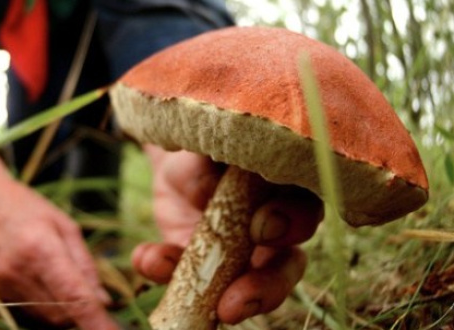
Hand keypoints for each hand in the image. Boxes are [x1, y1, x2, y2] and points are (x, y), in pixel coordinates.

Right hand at [0, 153, 117, 329]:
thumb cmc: (31, 208)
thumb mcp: (66, 227)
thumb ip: (85, 265)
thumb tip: (103, 301)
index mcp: (41, 248)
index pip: (73, 296)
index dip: (95, 320)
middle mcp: (20, 271)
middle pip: (62, 314)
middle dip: (83, 314)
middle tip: (96, 299)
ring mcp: (5, 285)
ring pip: (47, 318)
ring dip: (66, 313)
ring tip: (70, 286)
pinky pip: (32, 312)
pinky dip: (49, 307)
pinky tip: (50, 285)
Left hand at [132, 146, 323, 324]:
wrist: (179, 160)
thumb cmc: (209, 146)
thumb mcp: (206, 145)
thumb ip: (213, 165)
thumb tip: (207, 194)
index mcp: (289, 191)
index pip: (305, 211)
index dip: (291, 224)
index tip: (263, 229)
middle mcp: (276, 233)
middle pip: (287, 267)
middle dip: (266, 287)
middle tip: (237, 301)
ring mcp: (243, 258)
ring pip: (249, 287)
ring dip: (227, 301)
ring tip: (206, 308)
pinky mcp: (207, 271)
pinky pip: (190, 282)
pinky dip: (162, 269)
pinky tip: (147, 258)